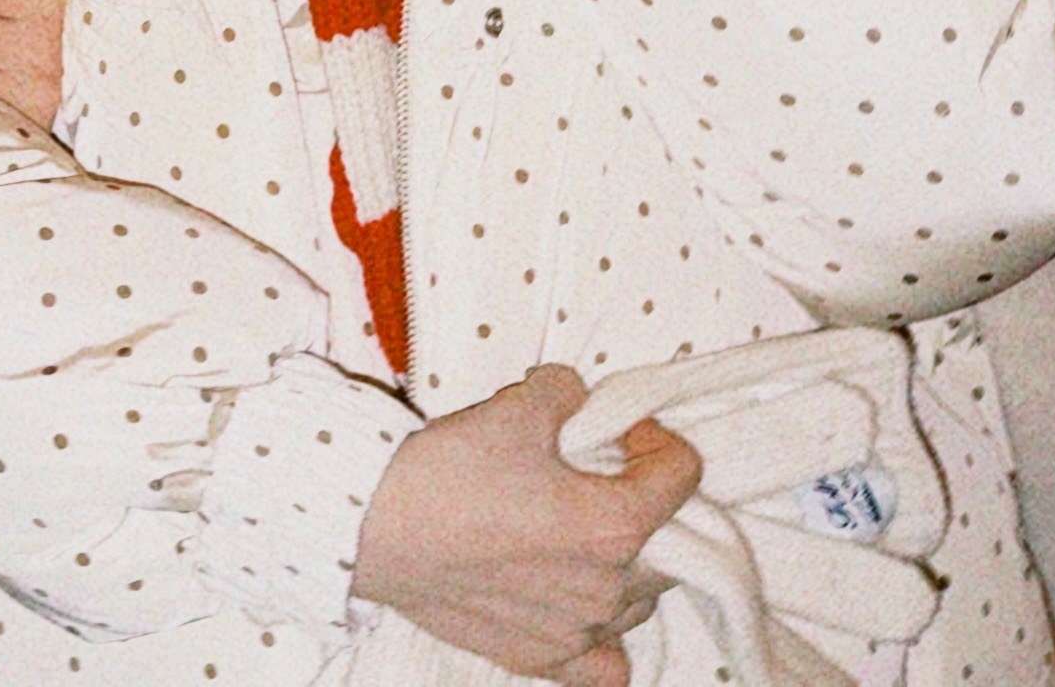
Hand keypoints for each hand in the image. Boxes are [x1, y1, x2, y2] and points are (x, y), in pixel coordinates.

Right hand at [351, 364, 699, 686]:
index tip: (616, 425)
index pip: (683, 474)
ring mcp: (577, 631)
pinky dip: (605, 640)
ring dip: (627, 564)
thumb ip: (566, 394)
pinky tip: (579, 607)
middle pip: (670, 540)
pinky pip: (605, 665)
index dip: (653, 436)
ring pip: (640, 600)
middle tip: (591, 474)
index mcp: (616, 524)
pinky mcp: (540, 657)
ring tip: (575, 534)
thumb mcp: (514, 407)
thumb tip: (576, 399)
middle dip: (640, 500)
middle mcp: (609, 587)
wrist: (372, 528)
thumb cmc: (446, 472)